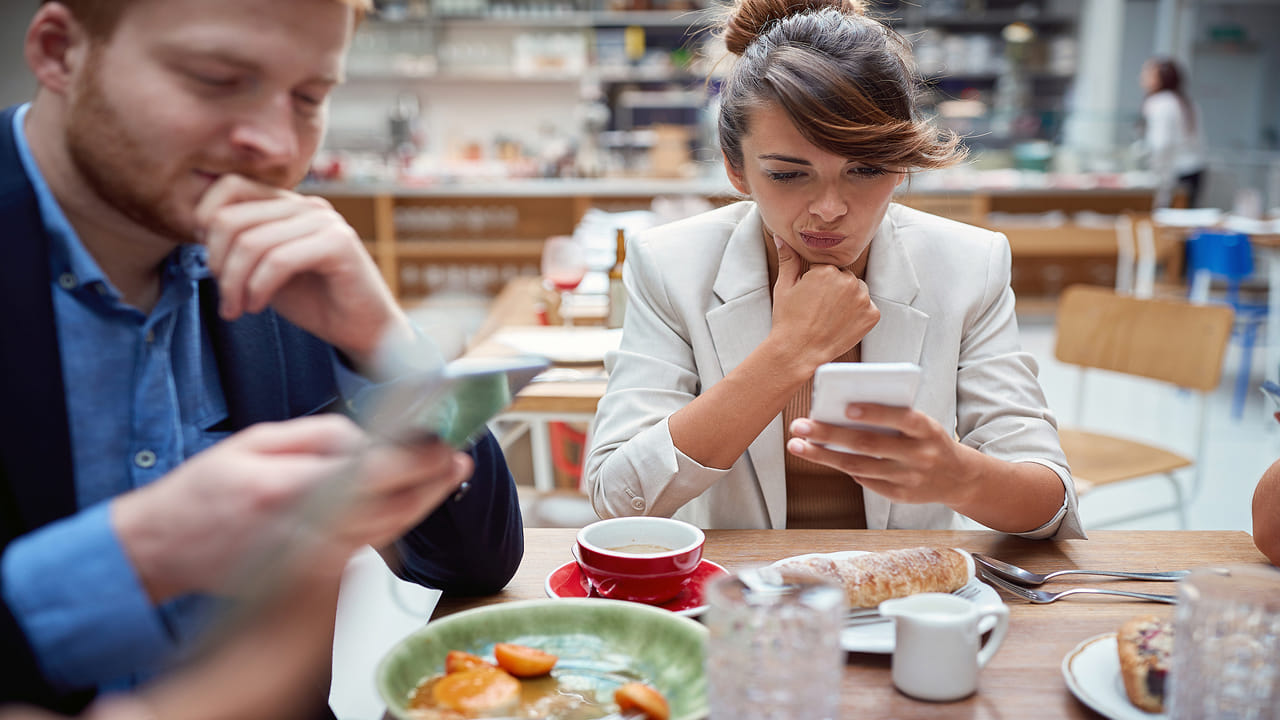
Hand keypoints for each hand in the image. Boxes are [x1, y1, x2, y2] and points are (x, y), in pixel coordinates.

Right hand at [111, 415, 471, 602]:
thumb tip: (369, 437)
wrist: (164, 549)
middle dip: (433, 483)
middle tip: (458, 459)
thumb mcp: (255, 442)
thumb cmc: (205, 491)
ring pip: (387, 532)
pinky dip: (390, 524)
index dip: (420, 459)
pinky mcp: (312, 578)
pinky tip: (404, 501)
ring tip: (441, 474)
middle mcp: (307, 530)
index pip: (377, 473)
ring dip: (419, 504)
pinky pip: (365, 547)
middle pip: (395, 509)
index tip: (447, 444)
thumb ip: (318, 436)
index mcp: (291, 487)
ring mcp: (312, 560)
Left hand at [195, 175, 413, 367]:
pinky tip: (256, 306)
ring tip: (237, 308)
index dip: (205, 222)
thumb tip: (199, 230)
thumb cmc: (315, 301)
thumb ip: (241, 244)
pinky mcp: (339, 244)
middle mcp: (307, 205)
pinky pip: (279, 260)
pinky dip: (258, 287)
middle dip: (216, 263)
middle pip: (232, 218)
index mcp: (288, 204)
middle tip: (225, 297)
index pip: (229, 186)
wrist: (364, 330)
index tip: (210, 263)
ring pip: (252, 242)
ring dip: (234, 283)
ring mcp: (325, 221)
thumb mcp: (265, 269)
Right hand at [769, 235, 878, 368]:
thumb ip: (788, 259)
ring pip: (857, 292)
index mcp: (827, 270)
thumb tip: (781, 238)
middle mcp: (848, 281)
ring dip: (848, 300)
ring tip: (830, 316)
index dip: (817, 282)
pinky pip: (868, 309)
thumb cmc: (788, 321)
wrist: (798, 352)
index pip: (827, 268)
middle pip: (844, 278)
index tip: (810, 297)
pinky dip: (858, 316)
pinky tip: (841, 324)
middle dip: (834, 289)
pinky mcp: (872, 315)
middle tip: (818, 308)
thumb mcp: (784, 287)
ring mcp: (863, 299)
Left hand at [785, 403, 977, 506]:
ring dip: (824, 456)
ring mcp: (909, 478)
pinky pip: (866, 481)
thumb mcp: (922, 424)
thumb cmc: (929, 440)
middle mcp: (919, 455)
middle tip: (799, 426)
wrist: (958, 477)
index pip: (900, 418)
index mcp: (927, 429)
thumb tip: (844, 412)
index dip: (874, 413)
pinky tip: (824, 458)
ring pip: (859, 466)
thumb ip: (893, 417)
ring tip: (797, 445)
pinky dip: (844, 468)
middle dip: (829, 434)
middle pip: (868, 444)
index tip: (846, 408)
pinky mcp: (900, 495)